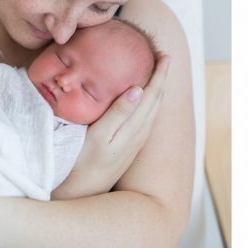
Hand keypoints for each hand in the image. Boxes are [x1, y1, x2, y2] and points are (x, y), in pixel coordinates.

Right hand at [71, 53, 170, 186]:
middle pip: (156, 100)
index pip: (152, 94)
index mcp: (133, 126)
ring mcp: (136, 140)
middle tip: (162, 57)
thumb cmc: (83, 163)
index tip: (164, 54)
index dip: (159, 74)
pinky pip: (147, 117)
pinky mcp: (130, 146)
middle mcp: (139, 133)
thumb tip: (138, 88)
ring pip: (153, 109)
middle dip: (161, 77)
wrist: (84, 192)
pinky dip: (149, 102)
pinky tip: (143, 99)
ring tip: (156, 73)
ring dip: (157, 89)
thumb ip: (118, 112)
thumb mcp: (98, 136)